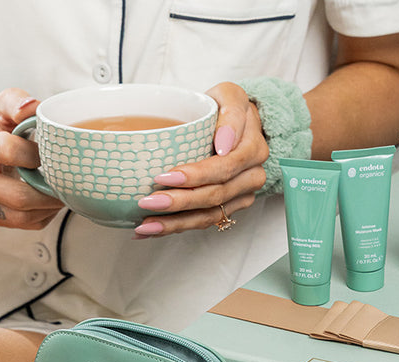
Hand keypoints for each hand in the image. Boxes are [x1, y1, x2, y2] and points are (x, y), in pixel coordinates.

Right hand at [0, 88, 63, 228]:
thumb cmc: (0, 128)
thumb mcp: (5, 108)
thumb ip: (16, 101)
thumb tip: (30, 108)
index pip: (4, 151)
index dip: (33, 153)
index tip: (46, 152)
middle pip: (17, 195)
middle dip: (47, 189)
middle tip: (66, 180)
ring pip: (22, 216)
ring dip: (49, 206)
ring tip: (63, 191)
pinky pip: (26, 224)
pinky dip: (46, 214)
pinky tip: (52, 200)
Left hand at [133, 82, 267, 237]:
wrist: (238, 125)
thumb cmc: (227, 108)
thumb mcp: (231, 95)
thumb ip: (231, 115)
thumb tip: (224, 144)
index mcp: (253, 150)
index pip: (224, 168)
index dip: (196, 176)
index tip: (165, 176)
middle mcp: (252, 177)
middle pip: (215, 196)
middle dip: (179, 202)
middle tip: (148, 202)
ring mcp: (241, 196)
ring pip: (209, 215)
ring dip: (175, 223)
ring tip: (145, 226)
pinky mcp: (229, 208)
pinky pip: (203, 221)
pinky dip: (176, 226)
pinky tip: (152, 230)